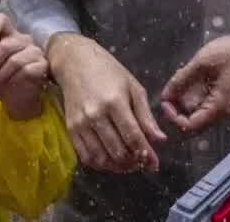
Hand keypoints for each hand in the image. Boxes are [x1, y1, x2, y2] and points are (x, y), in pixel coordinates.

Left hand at [0, 13, 48, 120]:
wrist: (17, 98)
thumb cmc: (1, 79)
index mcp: (10, 35)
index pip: (2, 19)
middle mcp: (24, 39)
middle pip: (6, 44)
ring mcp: (36, 51)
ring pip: (15, 60)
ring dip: (1, 75)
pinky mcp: (43, 65)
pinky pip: (25, 70)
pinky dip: (13, 80)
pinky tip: (9, 87)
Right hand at [48, 33, 166, 172]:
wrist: (75, 62)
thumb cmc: (109, 72)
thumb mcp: (134, 87)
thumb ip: (146, 115)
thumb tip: (159, 139)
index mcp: (115, 102)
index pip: (133, 136)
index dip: (146, 154)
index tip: (155, 165)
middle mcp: (96, 115)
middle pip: (117, 151)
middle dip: (133, 162)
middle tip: (142, 162)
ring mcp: (81, 124)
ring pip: (101, 158)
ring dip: (117, 167)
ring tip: (129, 163)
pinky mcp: (70, 129)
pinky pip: (85, 156)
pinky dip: (100, 164)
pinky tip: (111, 160)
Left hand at [160, 22, 229, 133]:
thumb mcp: (202, 62)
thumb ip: (181, 79)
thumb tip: (164, 95)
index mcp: (217, 106)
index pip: (190, 126)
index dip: (174, 117)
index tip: (166, 102)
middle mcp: (222, 111)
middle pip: (194, 123)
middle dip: (178, 111)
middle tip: (169, 94)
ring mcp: (224, 104)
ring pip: (199, 115)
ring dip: (185, 104)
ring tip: (178, 85)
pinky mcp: (224, 97)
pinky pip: (205, 105)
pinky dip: (193, 98)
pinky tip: (189, 81)